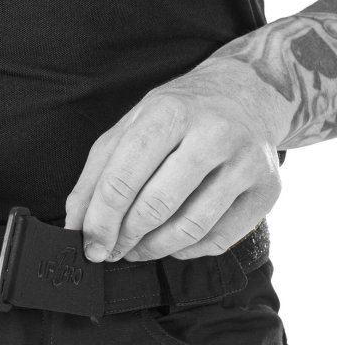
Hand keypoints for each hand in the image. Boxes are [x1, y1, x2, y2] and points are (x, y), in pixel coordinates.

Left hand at [64, 58, 284, 262]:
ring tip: (138, 248)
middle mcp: (213, 133)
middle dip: (125, 238)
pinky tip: (172, 242)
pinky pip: (219, 240)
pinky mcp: (267, 190)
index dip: (100, 222)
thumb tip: (77, 226)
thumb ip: (97, 175)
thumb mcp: (131, 128)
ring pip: (189, 229)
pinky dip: (187, 250)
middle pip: (155, 207)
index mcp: (169, 112)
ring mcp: (246, 163)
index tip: (90, 246)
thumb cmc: (181, 115)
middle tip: (112, 250)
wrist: (248, 94)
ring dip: (154, 249)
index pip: (121, 180)